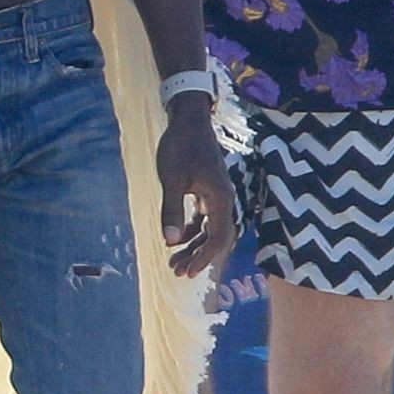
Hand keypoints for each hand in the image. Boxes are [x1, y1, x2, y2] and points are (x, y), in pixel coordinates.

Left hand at [156, 100, 234, 278]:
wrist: (188, 120)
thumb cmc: (180, 147)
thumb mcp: (172, 179)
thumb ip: (172, 210)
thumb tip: (171, 240)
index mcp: (220, 198)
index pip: (218, 238)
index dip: (204, 258)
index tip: (188, 272)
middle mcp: (223, 200)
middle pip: (216, 238)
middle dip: (198, 257)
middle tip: (177, 272)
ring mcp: (216, 196)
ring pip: (209, 229)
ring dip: (193, 246)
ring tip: (174, 262)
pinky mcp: (206, 191)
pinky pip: (203, 219)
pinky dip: (191, 231)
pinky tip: (176, 239)